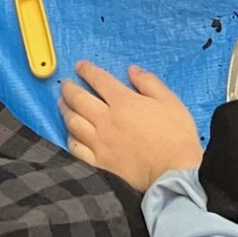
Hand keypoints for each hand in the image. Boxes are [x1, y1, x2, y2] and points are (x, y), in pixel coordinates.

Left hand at [60, 61, 203, 193]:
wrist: (173, 171)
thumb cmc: (175, 133)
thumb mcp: (169, 100)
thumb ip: (148, 82)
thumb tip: (131, 70)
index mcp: (123, 101)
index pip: (99, 80)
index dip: (87, 71)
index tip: (79, 66)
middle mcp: (106, 120)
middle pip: (79, 100)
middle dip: (69, 89)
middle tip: (65, 84)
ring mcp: (100, 142)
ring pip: (74, 123)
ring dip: (65, 110)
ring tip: (62, 104)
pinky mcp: (100, 161)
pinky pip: (77, 148)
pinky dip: (70, 138)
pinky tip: (70, 133)